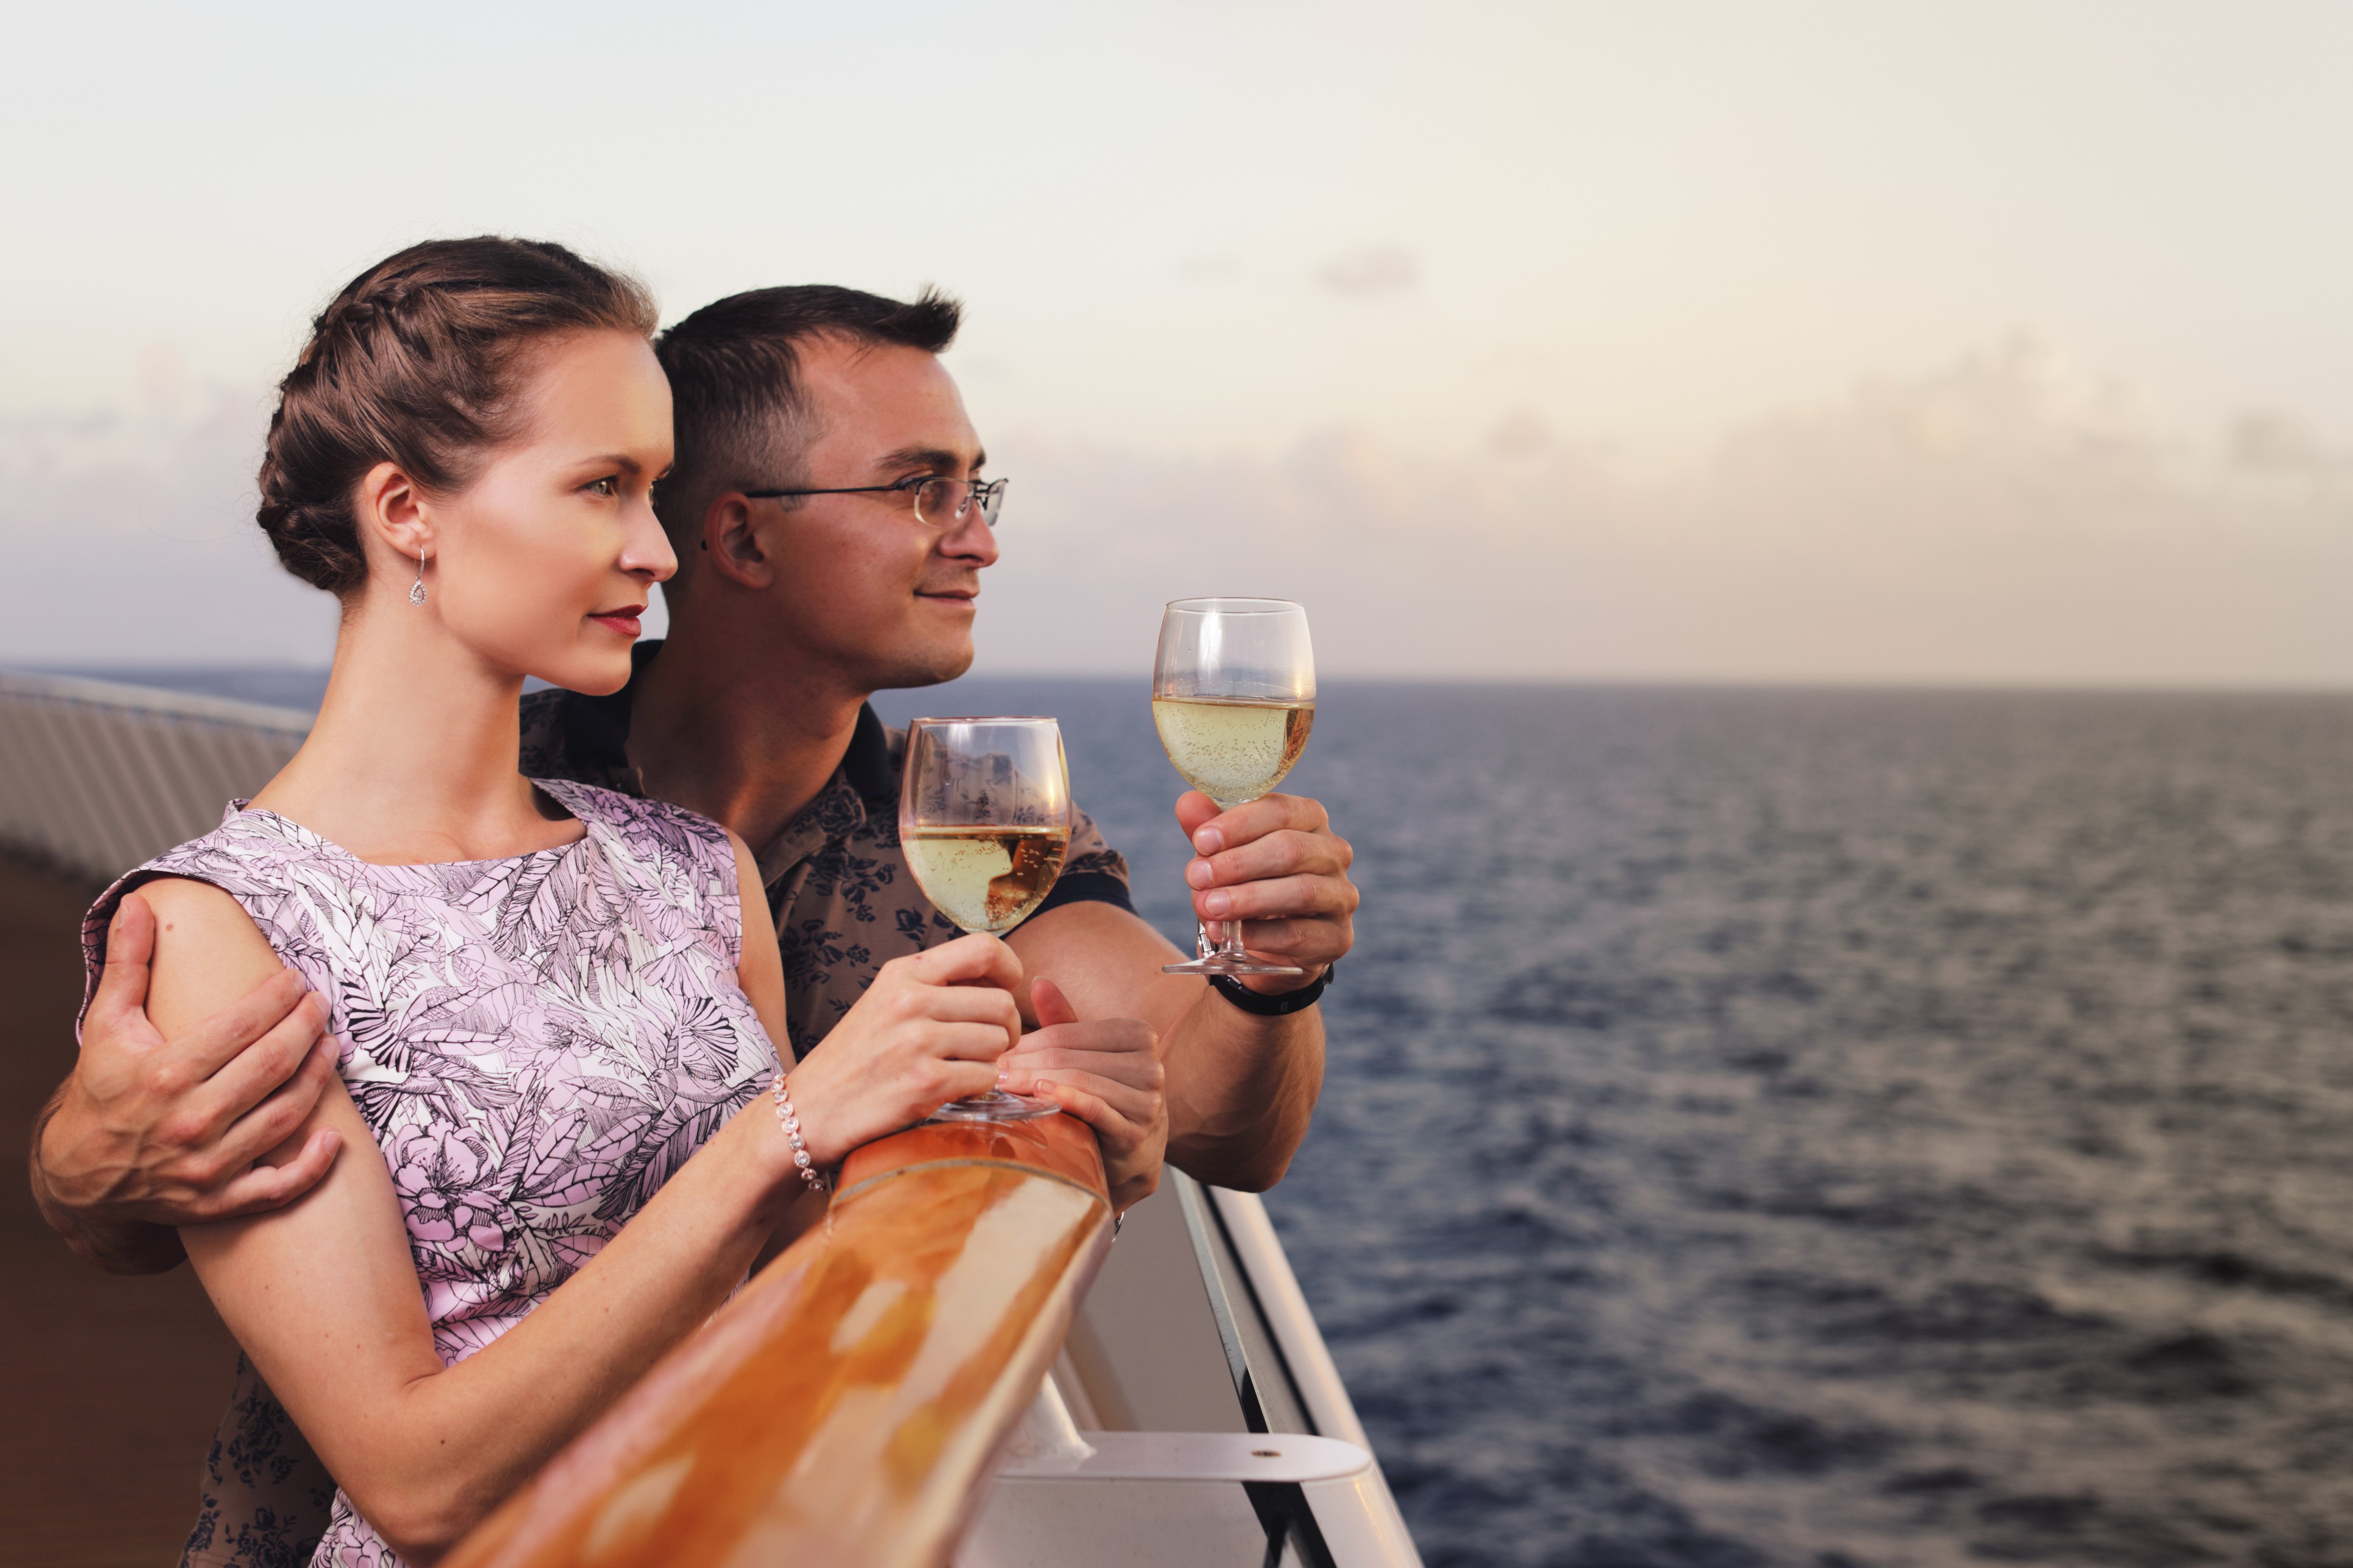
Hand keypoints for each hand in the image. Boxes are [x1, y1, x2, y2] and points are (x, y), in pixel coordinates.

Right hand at [37, 892, 342, 1252]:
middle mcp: (189, 1122)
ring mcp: (206, 1167)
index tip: (297, 980)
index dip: (278, 998)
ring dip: (319, 1078)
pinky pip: (278, 1188)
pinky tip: (334, 1137)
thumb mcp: (108, 1024)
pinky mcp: (217, 1203)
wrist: (79, 1174)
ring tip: (333, 1046)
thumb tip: (139, 902)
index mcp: (165, 1074)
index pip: (242, 1026)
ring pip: (285, 1116)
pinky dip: (311, 1166)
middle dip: (307, 1028)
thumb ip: (128, 963)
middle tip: (323, 1006)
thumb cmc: (103, 1089)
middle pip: (273, 1065)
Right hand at [781, 932, 1025, 1167]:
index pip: (983, 947)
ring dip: (991, 1060)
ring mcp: (918, 1041)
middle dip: (1006, 1028)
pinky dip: (979, 1086)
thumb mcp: (885, 1002)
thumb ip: (935, 986)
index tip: (1008, 988)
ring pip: (999, 1042)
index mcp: (903, 974)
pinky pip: (988, 1077)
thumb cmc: (854, 1058)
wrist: (808, 1110)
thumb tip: (999, 980)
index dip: (1010, 968)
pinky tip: (953, 1088)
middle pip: (1001, 1003)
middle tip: (989, 1045)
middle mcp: (911, 1001)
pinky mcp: (926, 1083)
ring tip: (962, 1067)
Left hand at [999, 977, 1166, 1212]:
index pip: (1068, 1032)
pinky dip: (1065, 1099)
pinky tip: (1039, 1096)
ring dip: (1034, 1083)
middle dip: (1026, 1064)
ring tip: (1003, 1087)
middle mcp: (1149, 1063)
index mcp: (1138, 1034)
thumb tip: (1037, 981)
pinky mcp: (1136, 1131)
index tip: (997, 1054)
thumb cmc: (1104, 1099)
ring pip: (1078, 1080)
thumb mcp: (1086, 1056)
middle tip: (992, 1073)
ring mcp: (1147, 1098)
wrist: (1132, 1155)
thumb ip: (1064, 1021)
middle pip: (1070, 1057)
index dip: (1028, 1043)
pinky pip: (1095, 1108)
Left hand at [1177, 791, 1358, 993]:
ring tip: (1209, 907)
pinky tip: (1231, 936)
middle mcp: (1333, 852)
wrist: (1268, 943)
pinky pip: (1299, 935)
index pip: (1280, 810)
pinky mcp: (1338, 937)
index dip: (1238, 825)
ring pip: (1300, 891)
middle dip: (1237, 863)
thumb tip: (1188, 803)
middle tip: (1196, 877)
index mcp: (1309, 819)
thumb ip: (1207, 829)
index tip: (1201, 841)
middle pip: (1291, 849)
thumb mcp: (1223, 854)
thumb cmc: (1248, 883)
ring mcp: (1341, 896)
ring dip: (1248, 899)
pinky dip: (1259, 935)